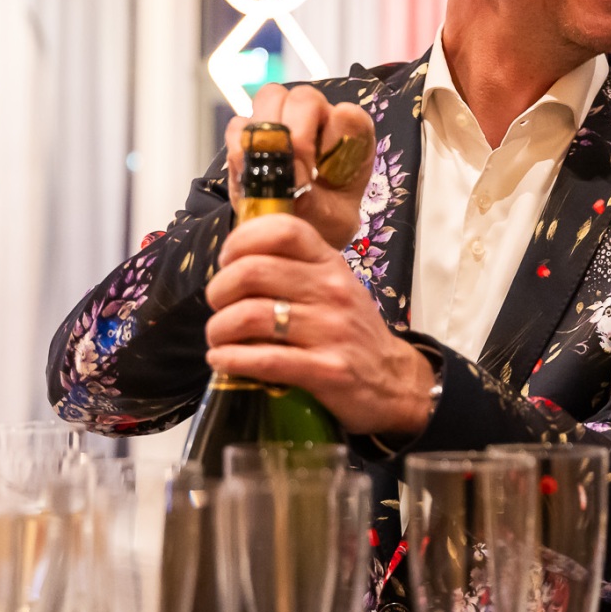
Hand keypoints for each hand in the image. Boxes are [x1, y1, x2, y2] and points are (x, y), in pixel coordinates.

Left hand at [205, 213, 435, 436]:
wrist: (393, 381)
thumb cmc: (349, 330)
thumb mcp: (333, 286)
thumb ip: (294, 269)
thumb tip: (234, 263)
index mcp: (329, 263)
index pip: (282, 230)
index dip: (241, 240)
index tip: (226, 261)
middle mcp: (331, 290)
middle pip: (252, 272)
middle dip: (218, 290)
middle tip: (217, 306)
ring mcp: (331, 330)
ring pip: (250, 316)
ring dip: (219, 329)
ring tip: (217, 338)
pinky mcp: (327, 370)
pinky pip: (265, 359)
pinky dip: (231, 359)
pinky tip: (222, 360)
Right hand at [227, 84, 374, 250]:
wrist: (295, 234)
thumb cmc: (324, 222)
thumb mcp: (331, 222)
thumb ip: (316, 200)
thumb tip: (290, 175)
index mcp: (351, 137)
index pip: (347, 115)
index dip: (332, 135)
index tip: (320, 169)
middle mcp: (319, 120)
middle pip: (305, 97)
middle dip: (297, 129)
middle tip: (293, 166)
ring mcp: (283, 121)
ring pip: (271, 98)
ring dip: (268, 131)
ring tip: (271, 169)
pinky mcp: (250, 134)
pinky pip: (239, 124)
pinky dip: (240, 147)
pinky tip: (251, 175)